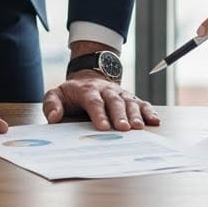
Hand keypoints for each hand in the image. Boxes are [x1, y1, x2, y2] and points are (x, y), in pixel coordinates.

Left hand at [43, 75, 160, 130]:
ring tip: (139, 128)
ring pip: (129, 102)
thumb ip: (52, 104)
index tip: (103, 127)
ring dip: (135, 114)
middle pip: (114, 102)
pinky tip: (155, 121)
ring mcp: (120, 93)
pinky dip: (149, 111)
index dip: (99, 114)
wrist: (89, 77)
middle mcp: (106, 90)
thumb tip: (54, 117)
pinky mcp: (130, 98)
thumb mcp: (57, 94)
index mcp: (87, 90)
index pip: (94, 102)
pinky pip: (141, 103)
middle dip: (120, 115)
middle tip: (124, 129)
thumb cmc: (73, 92)